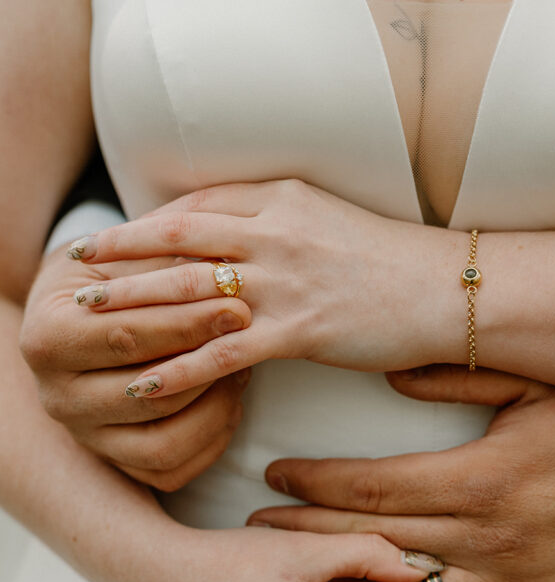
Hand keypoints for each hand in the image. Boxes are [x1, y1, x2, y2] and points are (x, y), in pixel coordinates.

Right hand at [20, 245, 250, 489]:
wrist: (84, 309)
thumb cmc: (111, 275)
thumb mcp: (126, 255)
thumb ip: (166, 263)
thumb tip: (224, 271)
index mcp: (47, 338)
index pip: (125, 338)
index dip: (187, 325)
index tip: (237, 308)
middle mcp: (57, 397)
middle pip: (147, 395)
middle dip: (208, 365)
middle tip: (250, 336)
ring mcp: (85, 435)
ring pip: (163, 442)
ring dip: (215, 406)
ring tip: (242, 366)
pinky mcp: (115, 462)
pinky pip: (172, 470)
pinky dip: (211, 439)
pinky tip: (230, 399)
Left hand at [62, 180, 462, 395]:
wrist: (452, 289)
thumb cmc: (395, 259)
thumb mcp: (331, 221)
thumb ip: (282, 222)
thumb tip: (242, 238)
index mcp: (284, 198)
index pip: (198, 206)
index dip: (147, 223)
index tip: (114, 237)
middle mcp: (276, 230)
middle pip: (177, 238)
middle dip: (120, 253)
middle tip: (76, 270)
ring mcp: (286, 279)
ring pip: (189, 290)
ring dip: (132, 305)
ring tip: (87, 319)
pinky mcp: (300, 328)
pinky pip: (223, 350)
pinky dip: (178, 368)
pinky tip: (144, 382)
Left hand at [247, 366, 554, 581]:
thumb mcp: (536, 382)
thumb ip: (457, 374)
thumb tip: (388, 371)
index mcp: (483, 478)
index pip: (373, 488)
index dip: (315, 485)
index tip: (275, 477)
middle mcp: (490, 538)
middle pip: (374, 542)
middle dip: (307, 537)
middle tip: (260, 530)